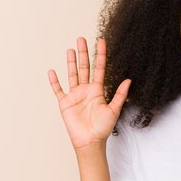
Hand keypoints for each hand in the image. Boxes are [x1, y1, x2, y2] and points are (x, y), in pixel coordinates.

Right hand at [48, 37, 130, 151]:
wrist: (90, 141)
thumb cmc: (103, 128)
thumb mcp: (114, 109)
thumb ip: (120, 94)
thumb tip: (129, 80)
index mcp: (98, 90)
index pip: (99, 68)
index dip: (100, 54)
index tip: (101, 41)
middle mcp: (86, 90)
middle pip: (84, 67)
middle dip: (83, 53)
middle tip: (81, 38)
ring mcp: (75, 95)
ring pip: (72, 74)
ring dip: (71, 62)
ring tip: (70, 49)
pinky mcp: (65, 103)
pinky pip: (58, 90)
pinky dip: (54, 81)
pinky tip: (52, 71)